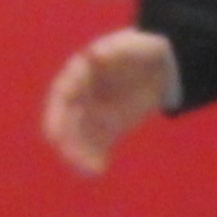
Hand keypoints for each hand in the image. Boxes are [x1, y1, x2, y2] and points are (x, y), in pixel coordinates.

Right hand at [43, 32, 173, 175]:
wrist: (161, 67)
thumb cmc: (143, 50)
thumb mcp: (134, 45)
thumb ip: (116, 49)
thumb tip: (96, 54)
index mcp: (81, 72)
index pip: (63, 91)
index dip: (58, 110)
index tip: (56, 128)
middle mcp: (81, 95)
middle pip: (67, 118)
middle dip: (65, 136)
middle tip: (66, 153)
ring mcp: (93, 112)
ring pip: (79, 136)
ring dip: (78, 153)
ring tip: (87, 170)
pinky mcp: (107, 128)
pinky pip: (96, 146)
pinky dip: (94, 159)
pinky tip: (97, 171)